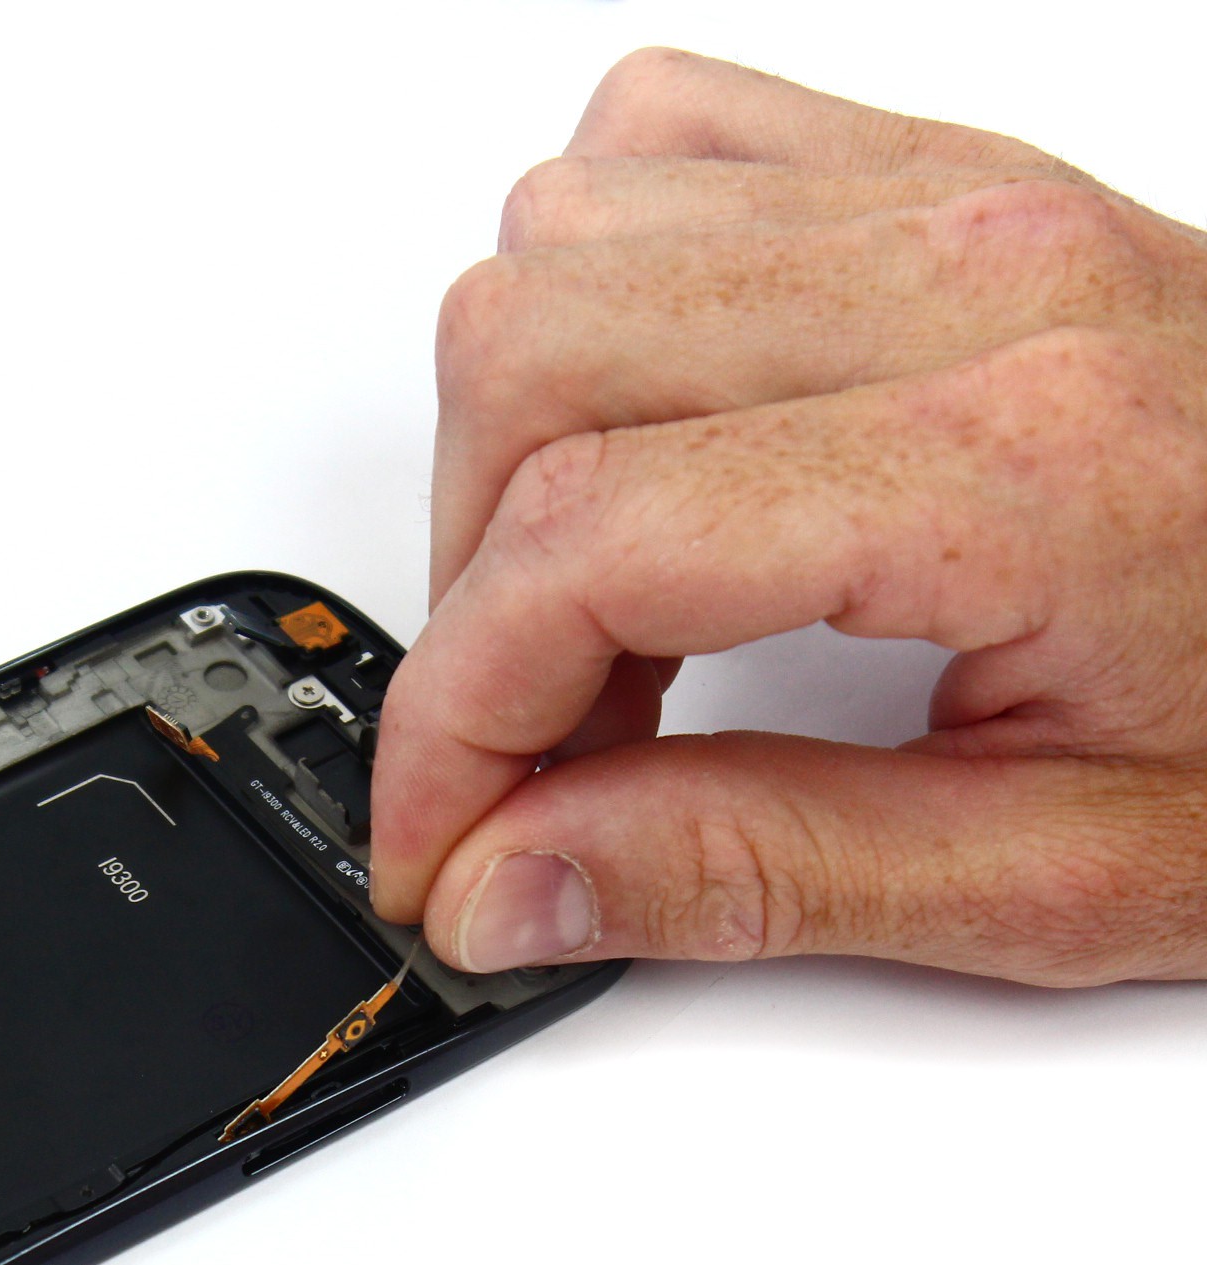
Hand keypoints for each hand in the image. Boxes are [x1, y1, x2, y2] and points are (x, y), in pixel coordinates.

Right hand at [371, 48, 1206, 985]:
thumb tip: (511, 878)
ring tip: (610, 594)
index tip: (440, 831)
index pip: (588, 540)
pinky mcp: (939, 169)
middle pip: (524, 367)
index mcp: (1017, 461)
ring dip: (516, 442)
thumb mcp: (1067, 873)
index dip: (455, 714)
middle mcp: (969, 277)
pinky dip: (591, 280)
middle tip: (544, 736)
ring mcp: (951, 197)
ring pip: (553, 243)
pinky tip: (652, 420)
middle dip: (473, 588)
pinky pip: (653, 142)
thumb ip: (752, 870)